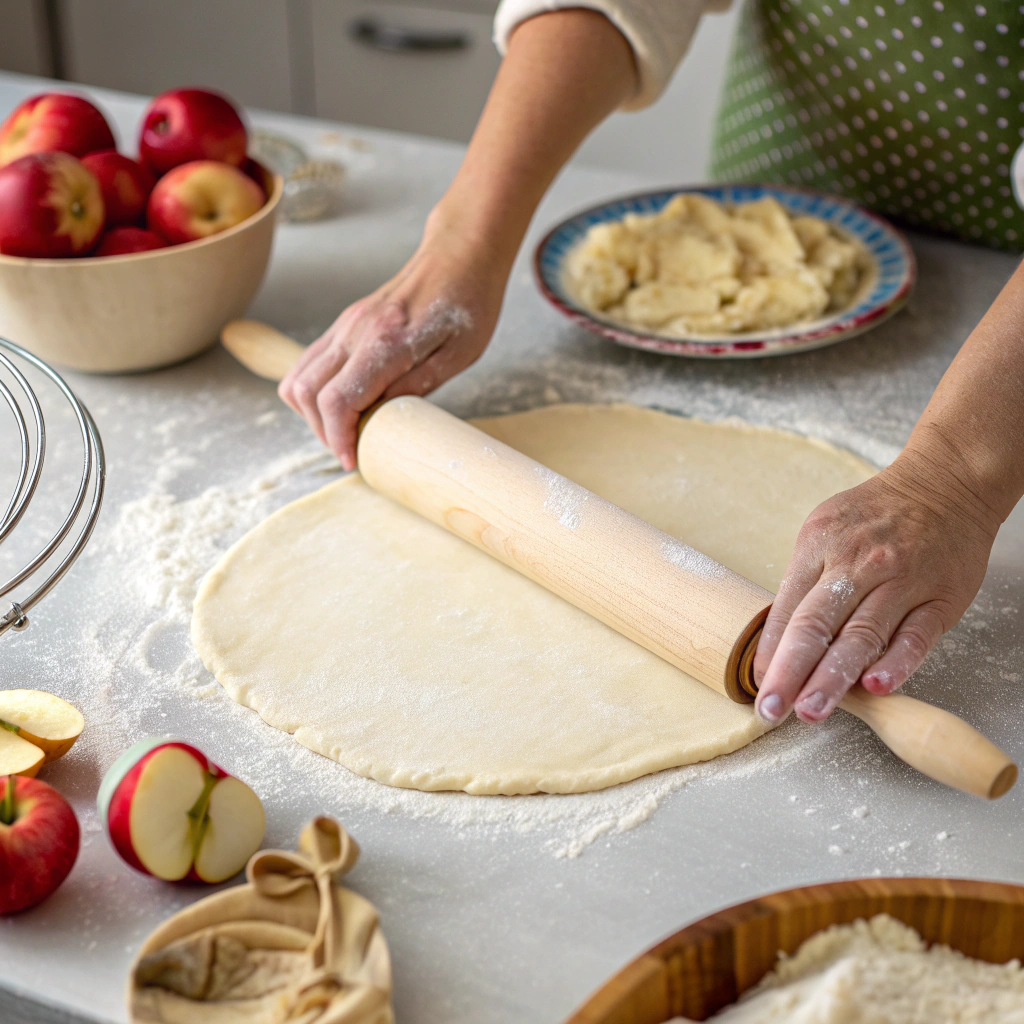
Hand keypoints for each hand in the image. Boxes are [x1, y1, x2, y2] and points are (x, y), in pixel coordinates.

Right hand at [279, 222, 507, 469]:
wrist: (460, 255)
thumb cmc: (469, 305)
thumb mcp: (459, 355)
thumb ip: (417, 386)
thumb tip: (380, 420)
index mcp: (386, 341)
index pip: (337, 399)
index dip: (338, 438)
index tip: (352, 461)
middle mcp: (355, 331)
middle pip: (307, 393)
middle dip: (323, 432)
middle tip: (351, 451)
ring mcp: (344, 326)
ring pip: (298, 378)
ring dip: (312, 414)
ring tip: (345, 431)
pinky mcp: (344, 325)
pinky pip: (308, 363)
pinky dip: (313, 392)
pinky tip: (343, 405)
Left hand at [752, 446, 1000, 724]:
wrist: (944, 485)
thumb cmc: (874, 517)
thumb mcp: (825, 531)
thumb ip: (804, 582)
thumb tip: (776, 642)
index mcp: (820, 547)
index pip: (787, 608)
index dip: (770, 651)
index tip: (757, 685)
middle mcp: (858, 565)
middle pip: (816, 624)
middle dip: (789, 671)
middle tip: (772, 709)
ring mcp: (901, 582)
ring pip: (862, 636)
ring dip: (833, 678)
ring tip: (812, 710)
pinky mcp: (940, 599)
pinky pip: (915, 636)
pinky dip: (896, 663)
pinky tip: (875, 687)